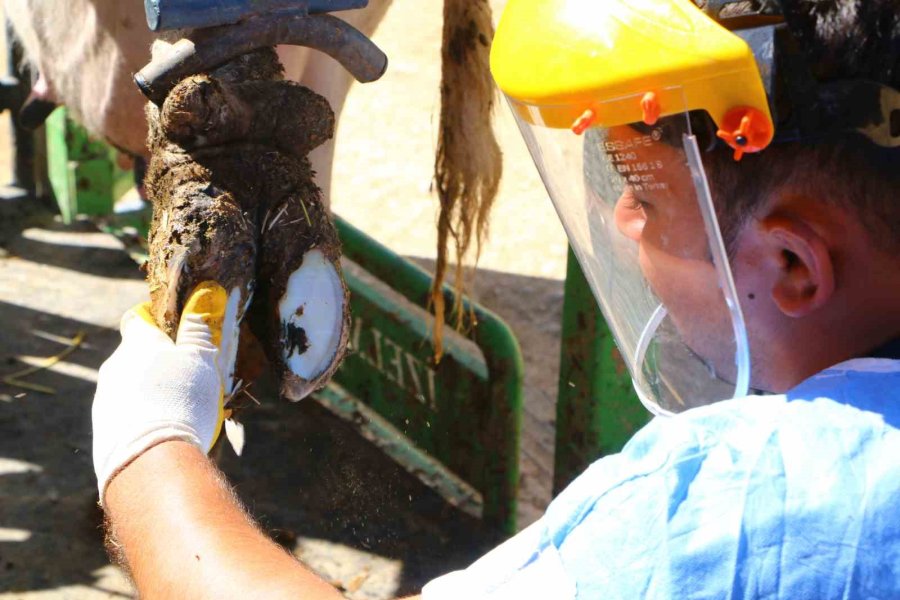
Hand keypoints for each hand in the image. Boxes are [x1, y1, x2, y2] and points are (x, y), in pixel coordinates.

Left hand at [93, 282, 240, 505]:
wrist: (150, 458)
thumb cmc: (181, 399)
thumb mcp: (200, 360)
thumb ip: (198, 333)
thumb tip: (198, 309)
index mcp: (137, 342)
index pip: (138, 317)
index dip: (156, 321)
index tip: (177, 334)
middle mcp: (114, 365)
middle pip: (136, 355)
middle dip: (159, 363)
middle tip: (188, 379)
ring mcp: (104, 397)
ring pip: (131, 386)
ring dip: (150, 392)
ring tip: (180, 411)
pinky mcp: (102, 428)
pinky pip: (126, 414)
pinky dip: (142, 417)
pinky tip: (163, 433)